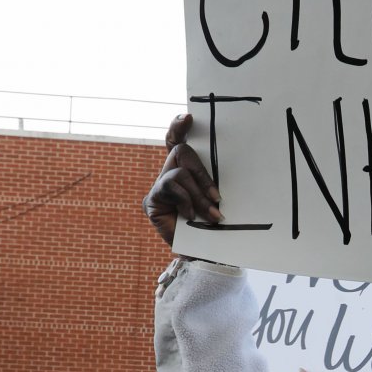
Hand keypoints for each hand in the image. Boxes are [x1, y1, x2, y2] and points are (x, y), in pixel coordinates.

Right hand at [143, 114, 220, 246]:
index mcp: (186, 170)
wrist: (199, 254)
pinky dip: (185, 201)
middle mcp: (169, 174)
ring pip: (179, 173)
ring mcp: (159, 187)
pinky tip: (190, 216)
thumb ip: (212, 186)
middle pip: (180, 152)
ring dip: (198, 195)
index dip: (178, 127)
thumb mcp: (215, 202)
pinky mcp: (151, 201)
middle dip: (202, 174)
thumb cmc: (210, 227)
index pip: (177, 141)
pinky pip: (171, 188)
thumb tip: (220, 181)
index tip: (188, 116)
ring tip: (211, 215)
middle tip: (217, 198)